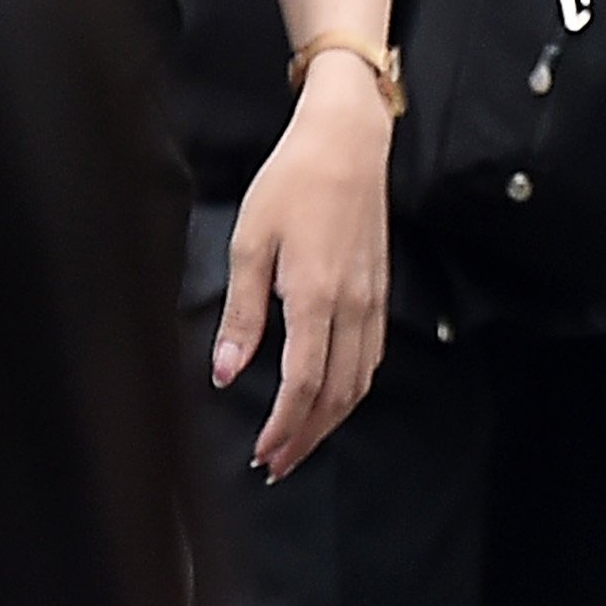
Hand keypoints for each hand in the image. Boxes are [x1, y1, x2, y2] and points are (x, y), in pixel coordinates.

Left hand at [212, 56, 393, 479]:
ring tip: (301, 441)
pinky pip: (372, 356)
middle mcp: (351, 305)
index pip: (303, 383)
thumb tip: (225, 371)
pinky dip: (353, 390)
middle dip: (307, 436)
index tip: (263, 453)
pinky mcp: (380, 288)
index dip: (284, 426)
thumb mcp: (250, 242)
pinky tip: (334, 397)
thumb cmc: (292, 182)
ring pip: (361, 381)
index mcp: (315, 296)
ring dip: (332, 420)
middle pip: (337, 394)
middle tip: (277, 464)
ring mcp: (372, 298)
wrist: (347, 140)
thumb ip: (241, 313)